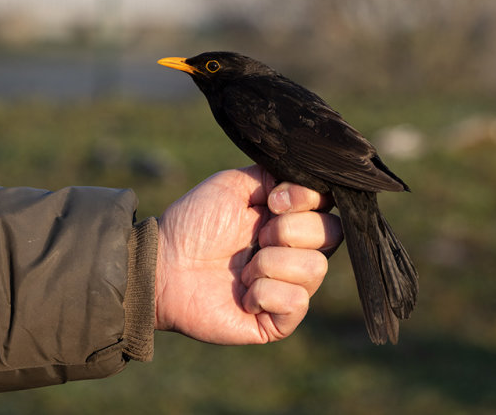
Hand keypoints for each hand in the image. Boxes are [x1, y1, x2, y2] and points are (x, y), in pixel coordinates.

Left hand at [155, 165, 342, 343]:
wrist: (163, 264)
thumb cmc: (195, 223)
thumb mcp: (235, 185)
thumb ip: (275, 176)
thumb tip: (310, 180)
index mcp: (290, 218)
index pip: (330, 205)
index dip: (306, 198)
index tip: (272, 201)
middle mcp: (296, 252)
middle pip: (332, 234)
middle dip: (286, 230)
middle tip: (254, 237)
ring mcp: (289, 286)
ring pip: (315, 268)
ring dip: (270, 262)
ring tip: (243, 268)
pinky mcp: (279, 320)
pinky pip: (297, 301)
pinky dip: (265, 293)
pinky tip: (243, 293)